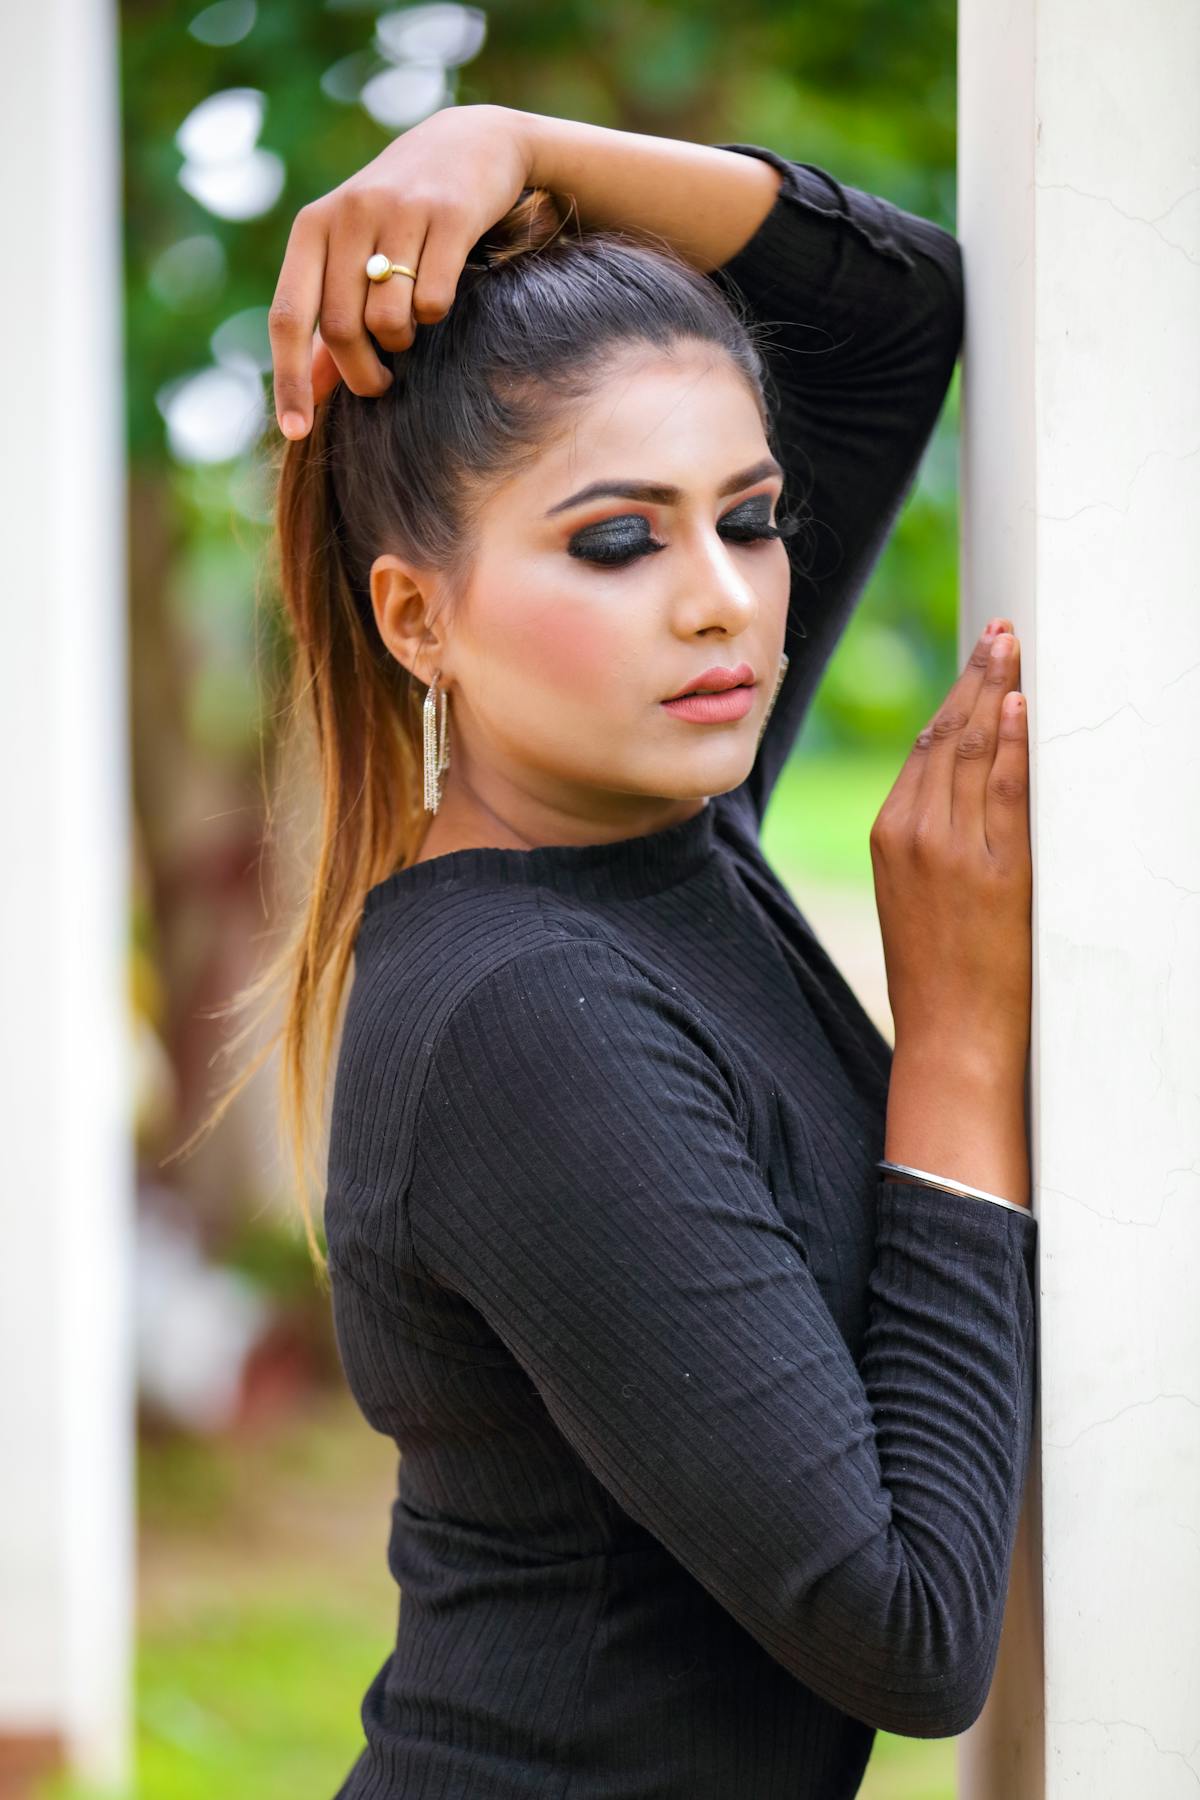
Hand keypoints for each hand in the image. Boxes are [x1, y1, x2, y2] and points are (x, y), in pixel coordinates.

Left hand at [268, 104, 533, 437]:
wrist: (471, 145)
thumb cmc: (403, 214)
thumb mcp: (355, 255)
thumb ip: (328, 322)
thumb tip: (311, 395)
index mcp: (313, 227)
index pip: (288, 317)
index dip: (289, 381)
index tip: (296, 433)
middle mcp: (349, 214)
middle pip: (340, 330)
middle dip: (362, 375)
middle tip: (381, 385)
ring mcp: (399, 212)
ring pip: (388, 321)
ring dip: (403, 343)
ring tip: (410, 331)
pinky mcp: (449, 215)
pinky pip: (434, 301)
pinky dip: (436, 316)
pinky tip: (440, 299)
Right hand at [869, 619, 1031, 1072]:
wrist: (951, 1035)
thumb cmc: (936, 975)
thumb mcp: (912, 897)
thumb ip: (927, 843)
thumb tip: (958, 799)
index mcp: (888, 836)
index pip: (923, 748)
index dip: (953, 699)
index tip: (975, 662)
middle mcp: (912, 833)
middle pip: (947, 736)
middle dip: (975, 678)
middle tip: (1000, 635)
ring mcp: (952, 849)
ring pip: (973, 751)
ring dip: (996, 694)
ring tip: (1013, 652)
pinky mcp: (994, 870)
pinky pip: (1005, 789)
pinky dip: (1012, 743)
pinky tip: (1020, 706)